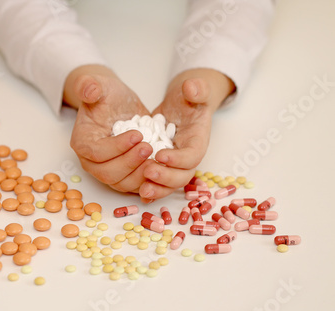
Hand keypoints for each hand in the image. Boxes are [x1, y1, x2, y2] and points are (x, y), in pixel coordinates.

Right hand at [66, 65, 153, 193]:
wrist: (116, 105)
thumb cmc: (106, 95)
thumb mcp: (100, 85)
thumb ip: (90, 85)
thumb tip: (89, 90)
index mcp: (82, 142)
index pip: (96, 153)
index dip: (117, 147)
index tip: (138, 134)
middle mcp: (91, 162)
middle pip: (108, 173)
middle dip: (130, 162)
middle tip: (149, 146)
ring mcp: (106, 171)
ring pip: (121, 183)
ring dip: (140, 174)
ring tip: (156, 157)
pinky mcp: (122, 176)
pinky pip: (133, 186)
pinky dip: (147, 180)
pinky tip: (160, 166)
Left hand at [138, 69, 235, 201]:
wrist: (183, 106)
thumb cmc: (190, 98)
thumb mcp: (195, 90)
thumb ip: (197, 89)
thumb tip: (191, 87)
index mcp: (198, 140)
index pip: (192, 155)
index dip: (177, 158)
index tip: (160, 155)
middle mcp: (188, 157)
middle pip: (182, 176)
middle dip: (165, 177)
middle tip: (147, 172)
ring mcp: (175, 165)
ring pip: (170, 184)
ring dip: (158, 189)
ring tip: (143, 190)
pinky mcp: (163, 167)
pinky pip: (160, 184)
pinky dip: (152, 191)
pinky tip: (140, 194)